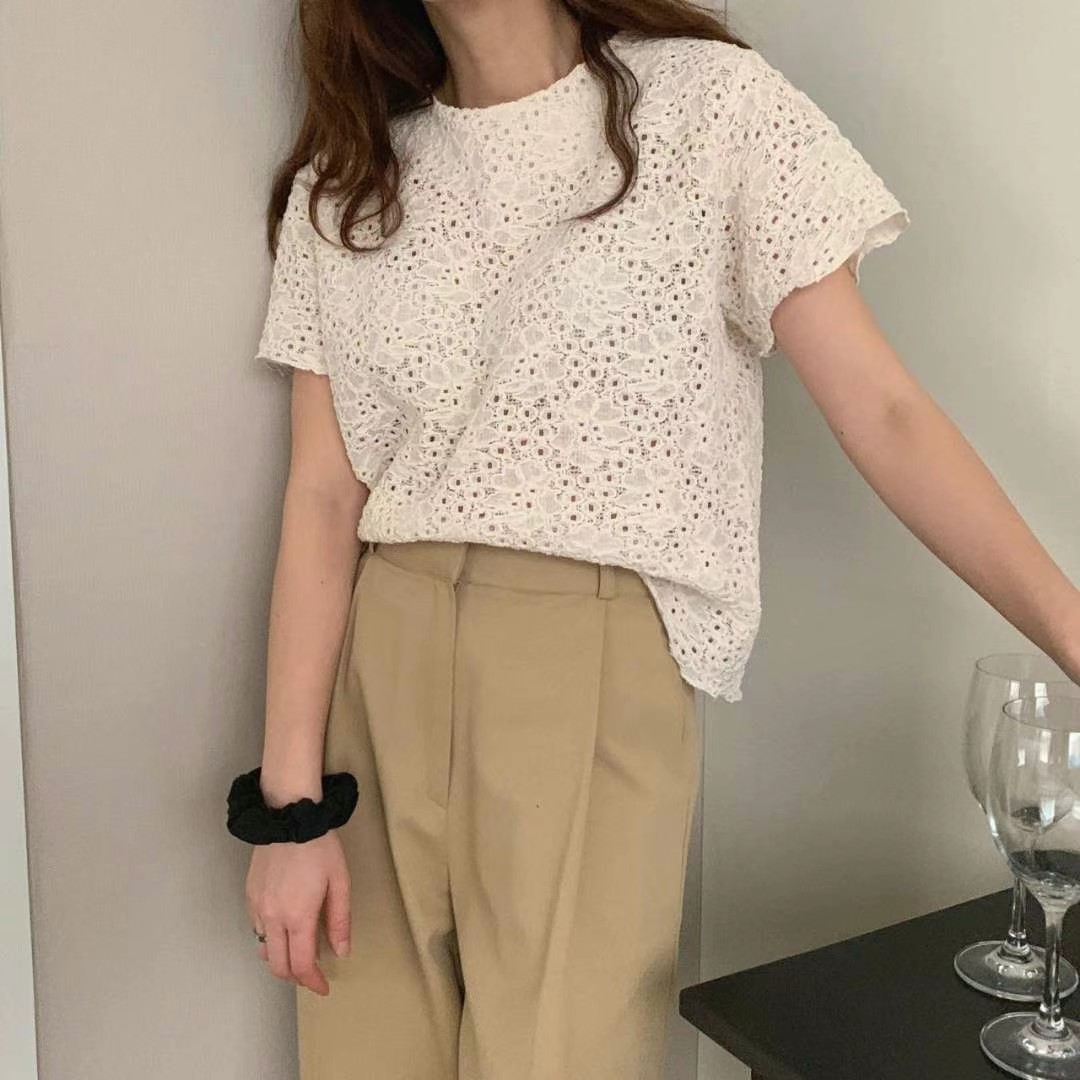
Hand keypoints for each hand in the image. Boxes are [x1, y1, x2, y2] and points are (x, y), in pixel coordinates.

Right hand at [245, 831, 350, 995]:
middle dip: (295, 977)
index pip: (301, 965)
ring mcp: (257, 907)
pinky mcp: (249, 895)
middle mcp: (272, 918)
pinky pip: (256, 929)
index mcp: (298, 917)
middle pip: (277, 965)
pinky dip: (269, 939)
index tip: (323, 987)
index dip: (312, 982)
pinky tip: (283, 930)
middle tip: (311, 974)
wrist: (288, 817)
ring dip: (279, 959)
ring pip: (263, 949)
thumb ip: (339, 920)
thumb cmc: (320, 848)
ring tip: (297, 954)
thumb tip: (340, 952)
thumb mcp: (339, 882)